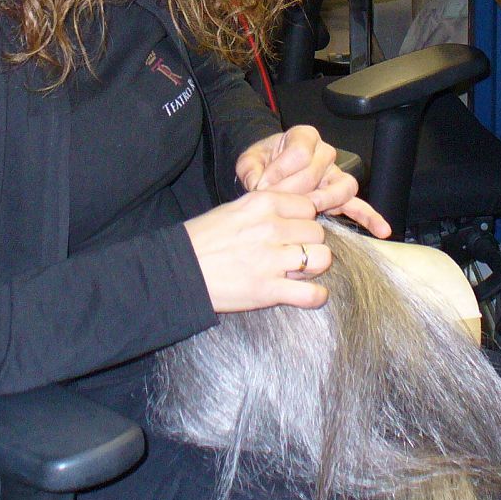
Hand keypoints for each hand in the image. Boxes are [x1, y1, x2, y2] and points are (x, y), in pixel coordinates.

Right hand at [184, 190, 331, 311]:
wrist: (178, 271)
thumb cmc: (203, 239)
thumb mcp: (234, 209)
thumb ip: (266, 207)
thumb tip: (294, 212)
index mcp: (263, 203)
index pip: (308, 206)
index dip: (303, 220)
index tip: (293, 230)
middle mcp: (271, 227)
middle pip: (318, 233)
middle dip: (309, 244)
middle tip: (293, 254)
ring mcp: (272, 259)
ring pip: (322, 258)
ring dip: (314, 267)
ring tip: (299, 272)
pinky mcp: (269, 290)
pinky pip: (312, 293)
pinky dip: (315, 296)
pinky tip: (308, 295)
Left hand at [235, 125, 390, 237]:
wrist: (267, 172)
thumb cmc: (262, 164)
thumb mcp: (249, 160)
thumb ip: (250, 169)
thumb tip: (258, 184)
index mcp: (303, 137)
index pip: (299, 152)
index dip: (280, 170)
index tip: (262, 184)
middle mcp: (323, 153)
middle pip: (316, 172)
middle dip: (294, 190)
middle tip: (278, 203)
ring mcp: (334, 175)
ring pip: (342, 186)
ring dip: (326, 200)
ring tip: (313, 210)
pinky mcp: (339, 196)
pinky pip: (358, 205)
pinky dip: (370, 217)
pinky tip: (381, 230)